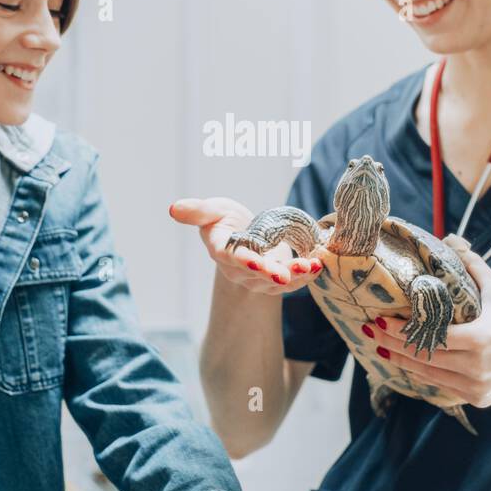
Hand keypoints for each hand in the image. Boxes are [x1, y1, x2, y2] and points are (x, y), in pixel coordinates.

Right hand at [168, 198, 321, 294]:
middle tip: (287, 272)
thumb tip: (173, 208)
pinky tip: (317, 266)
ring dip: (295, 276)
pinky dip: (306, 276)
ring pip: (276, 282)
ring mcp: (258, 278)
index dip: (244, 260)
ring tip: (311, 266)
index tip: (256, 261)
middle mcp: (239, 269)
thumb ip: (197, 211)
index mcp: (223, 250)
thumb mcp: (212, 210)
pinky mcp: (275, 280)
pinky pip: (291, 282)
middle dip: (273, 274)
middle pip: (257, 274)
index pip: (231, 257)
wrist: (242, 234)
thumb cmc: (225, 219)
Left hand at [368, 234, 490, 408]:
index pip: (430, 336)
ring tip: (380, 348)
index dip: (401, 330)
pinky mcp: (478, 398)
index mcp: (480, 340)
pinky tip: (406, 362)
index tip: (380, 320)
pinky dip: (423, 373)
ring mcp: (476, 387)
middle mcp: (475, 368)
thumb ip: (474, 267)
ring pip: (428, 375)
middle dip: (391, 345)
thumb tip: (451, 240)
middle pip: (422, 357)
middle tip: (369, 332)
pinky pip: (442, 385)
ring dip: (402, 361)